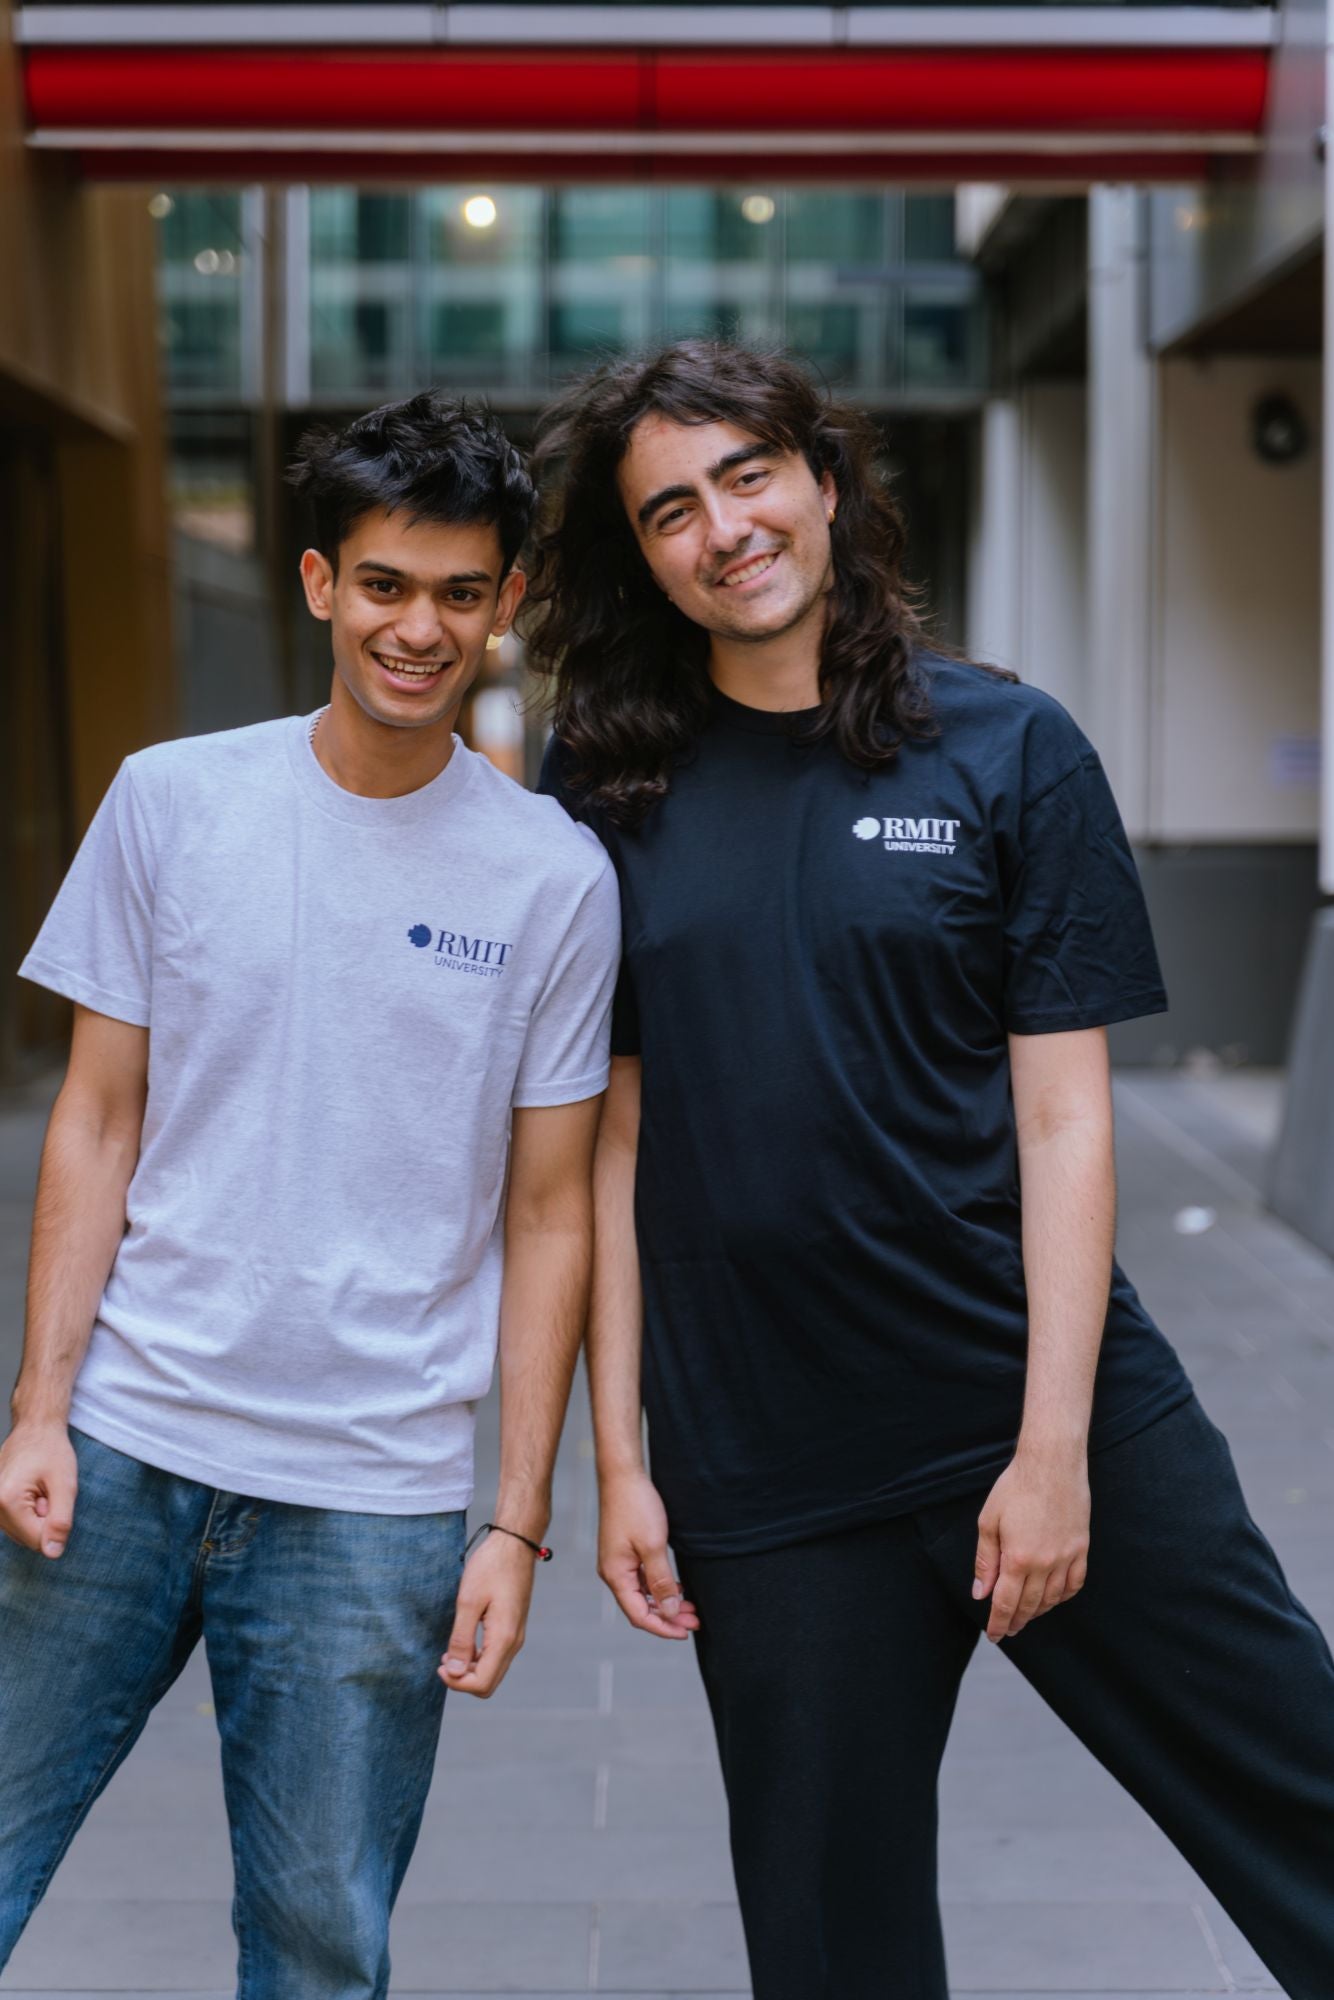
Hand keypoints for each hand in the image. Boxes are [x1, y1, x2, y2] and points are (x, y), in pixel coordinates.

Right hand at [0, 1420, 77, 1558]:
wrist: (35, 1427)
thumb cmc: (52, 1450)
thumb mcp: (65, 1484)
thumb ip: (60, 1521)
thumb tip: (52, 1553)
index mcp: (6, 1502)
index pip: (38, 1540)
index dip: (54, 1522)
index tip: (53, 1496)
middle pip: (28, 1538)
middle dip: (44, 1518)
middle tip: (47, 1490)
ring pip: (23, 1531)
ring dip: (36, 1515)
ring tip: (39, 1488)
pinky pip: (17, 1522)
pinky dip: (28, 1511)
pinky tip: (32, 1491)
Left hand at [439, 1530, 537, 1698]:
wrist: (515, 1544)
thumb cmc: (491, 1567)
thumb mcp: (468, 1601)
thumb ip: (461, 1639)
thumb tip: (455, 1672)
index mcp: (504, 1638)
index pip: (482, 1683)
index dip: (457, 1682)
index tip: (440, 1665)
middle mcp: (514, 1642)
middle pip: (489, 1683)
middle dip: (463, 1680)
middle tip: (443, 1662)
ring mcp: (515, 1636)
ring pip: (492, 1671)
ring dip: (469, 1669)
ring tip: (449, 1652)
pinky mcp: (512, 1628)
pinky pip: (496, 1656)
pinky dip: (478, 1658)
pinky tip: (463, 1642)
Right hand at [598, 1469, 698, 1639]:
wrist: (623, 1475)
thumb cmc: (636, 1506)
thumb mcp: (654, 1546)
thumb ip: (661, 1582)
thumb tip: (670, 1612)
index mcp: (616, 1575)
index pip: (638, 1615)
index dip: (663, 1627)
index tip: (686, 1632)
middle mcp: (614, 1572)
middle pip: (640, 1607)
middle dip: (668, 1617)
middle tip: (695, 1621)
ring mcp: (619, 1562)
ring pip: (643, 1593)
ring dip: (666, 1602)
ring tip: (691, 1608)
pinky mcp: (626, 1552)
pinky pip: (643, 1578)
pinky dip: (660, 1587)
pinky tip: (678, 1588)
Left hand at [972, 1445, 1089, 1642]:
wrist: (1051, 1464)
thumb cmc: (1015, 1487)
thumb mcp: (989, 1522)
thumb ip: (985, 1562)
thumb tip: (980, 1594)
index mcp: (1017, 1558)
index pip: (1006, 1603)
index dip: (999, 1623)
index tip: (994, 1635)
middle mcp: (1044, 1563)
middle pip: (1029, 1604)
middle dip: (1016, 1620)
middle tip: (1008, 1629)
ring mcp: (1066, 1557)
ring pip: (1053, 1598)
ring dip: (1038, 1611)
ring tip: (1026, 1615)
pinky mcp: (1081, 1548)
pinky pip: (1075, 1583)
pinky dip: (1063, 1596)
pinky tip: (1054, 1598)